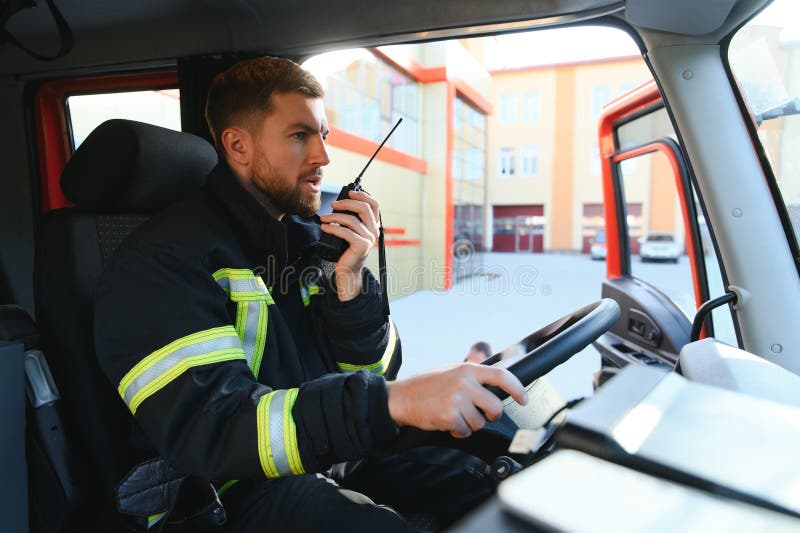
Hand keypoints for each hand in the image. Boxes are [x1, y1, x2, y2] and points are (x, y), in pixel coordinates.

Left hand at [319, 190, 379, 300]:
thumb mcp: (350, 231)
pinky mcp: (362, 245)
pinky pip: (346, 232)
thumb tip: (338, 204)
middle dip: (346, 203)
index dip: (363, 195)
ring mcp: (369, 238)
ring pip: (352, 220)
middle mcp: (374, 231)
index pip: (375, 205)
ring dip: (335, 216)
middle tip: (332, 204)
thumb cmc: (346, 249)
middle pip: (363, 208)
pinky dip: (333, 228)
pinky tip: (325, 227)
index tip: (349, 193)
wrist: (347, 269)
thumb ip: (350, 218)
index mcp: (373, 225)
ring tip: (324, 218)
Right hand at [386, 364, 527, 437]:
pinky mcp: (449, 416)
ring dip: (470, 424)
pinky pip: (465, 431)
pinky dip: (458, 431)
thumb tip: (497, 379)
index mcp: (467, 370)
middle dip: (490, 416)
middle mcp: (463, 383)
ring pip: (480, 423)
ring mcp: (456, 400)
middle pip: (495, 407)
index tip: (524, 399)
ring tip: (455, 415)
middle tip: (480, 414)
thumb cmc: (427, 385)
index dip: (517, 388)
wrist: (401, 397)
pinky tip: (447, 422)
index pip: (501, 375)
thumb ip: (473, 373)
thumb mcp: (451, 370)